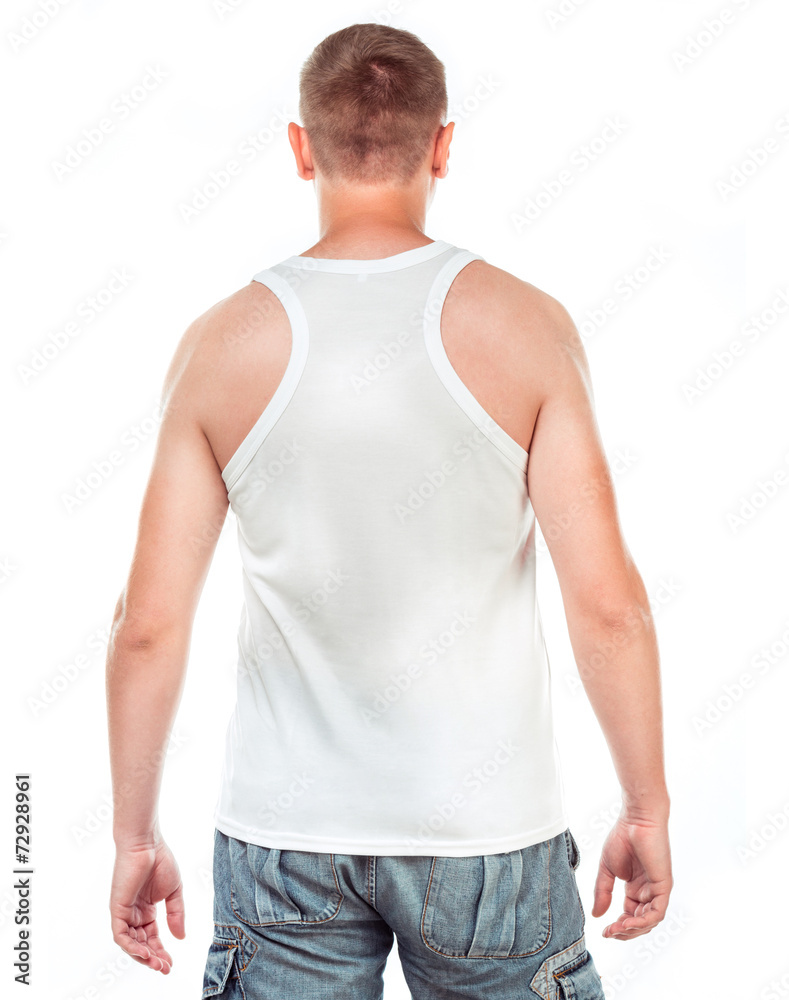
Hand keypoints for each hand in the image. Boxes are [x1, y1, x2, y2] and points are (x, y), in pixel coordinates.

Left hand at [109, 837, 184, 972]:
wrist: (147, 843)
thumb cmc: (160, 860)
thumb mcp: (174, 891)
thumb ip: (177, 914)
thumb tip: (180, 938)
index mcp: (146, 909)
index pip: (151, 937)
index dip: (161, 951)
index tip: (171, 963)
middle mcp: (133, 913)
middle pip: (141, 943)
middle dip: (152, 958)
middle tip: (164, 968)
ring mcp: (124, 911)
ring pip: (130, 943)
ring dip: (142, 956)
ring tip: (156, 964)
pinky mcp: (117, 908)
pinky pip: (120, 934)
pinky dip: (131, 946)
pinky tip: (144, 952)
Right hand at [591, 810, 672, 939]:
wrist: (636, 819)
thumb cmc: (623, 837)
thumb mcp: (607, 869)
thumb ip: (602, 892)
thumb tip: (597, 915)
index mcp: (636, 887)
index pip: (630, 915)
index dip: (618, 927)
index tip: (604, 931)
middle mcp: (648, 891)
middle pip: (640, 922)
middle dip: (625, 932)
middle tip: (610, 933)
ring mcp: (657, 889)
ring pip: (649, 921)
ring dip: (633, 929)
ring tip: (617, 929)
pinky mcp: (663, 886)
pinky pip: (657, 912)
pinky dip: (643, 921)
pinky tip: (627, 922)